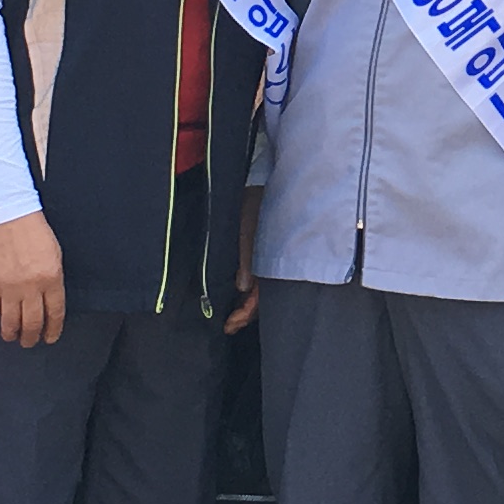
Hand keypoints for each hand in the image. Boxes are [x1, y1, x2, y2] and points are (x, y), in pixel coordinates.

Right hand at [0, 213, 66, 344]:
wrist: (10, 217)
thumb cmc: (36, 234)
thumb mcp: (55, 256)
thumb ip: (53, 281)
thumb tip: (50, 303)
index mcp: (51, 279)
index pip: (54, 313)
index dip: (53, 330)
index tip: (50, 338)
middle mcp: (31, 287)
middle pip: (32, 323)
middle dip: (31, 337)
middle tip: (29, 342)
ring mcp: (9, 287)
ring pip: (10, 322)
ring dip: (11, 334)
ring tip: (12, 337)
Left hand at [225, 191, 263, 332]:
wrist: (268, 177)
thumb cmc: (259, 199)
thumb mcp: (248, 226)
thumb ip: (246, 257)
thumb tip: (242, 288)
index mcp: (272, 259)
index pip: (260, 297)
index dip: (245, 313)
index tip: (229, 325)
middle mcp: (274, 261)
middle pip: (264, 298)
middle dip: (247, 313)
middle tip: (229, 326)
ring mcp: (271, 256)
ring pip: (263, 289)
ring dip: (249, 303)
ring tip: (233, 315)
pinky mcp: (267, 249)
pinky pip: (262, 275)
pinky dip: (252, 288)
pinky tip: (243, 292)